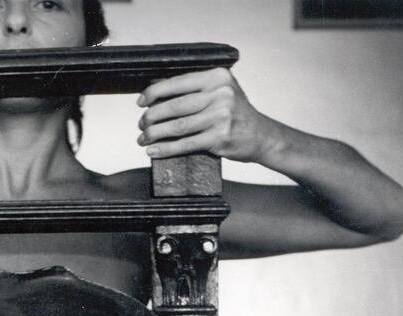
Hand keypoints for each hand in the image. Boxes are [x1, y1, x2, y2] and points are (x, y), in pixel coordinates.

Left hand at [136, 68, 276, 162]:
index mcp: (217, 77)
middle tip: (141, 124)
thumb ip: (196, 90)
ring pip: (178, 126)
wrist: (261, 135)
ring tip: (143, 139)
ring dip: (155, 134)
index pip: (178, 82)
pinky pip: (185, 144)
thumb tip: (158, 92)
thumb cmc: (236, 114)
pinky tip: (154, 151)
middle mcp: (220, 94)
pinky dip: (166, 148)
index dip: (155, 92)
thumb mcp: (220, 92)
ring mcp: (220, 116)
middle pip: (175, 106)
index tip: (141, 102)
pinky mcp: (219, 138)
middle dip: (152, 117)